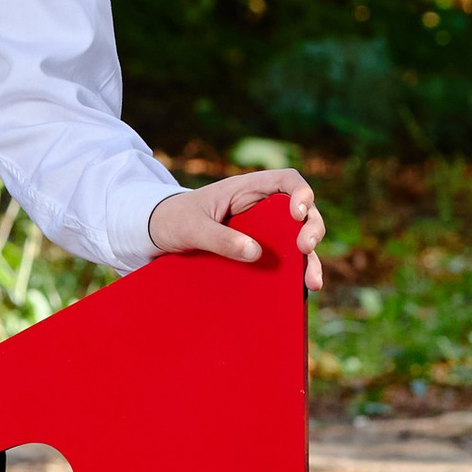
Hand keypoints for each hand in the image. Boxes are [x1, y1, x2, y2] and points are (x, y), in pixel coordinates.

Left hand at [147, 165, 326, 293]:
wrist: (159, 234)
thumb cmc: (175, 219)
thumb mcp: (192, 227)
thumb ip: (220, 238)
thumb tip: (255, 253)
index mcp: (246, 189)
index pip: (286, 180)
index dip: (301, 192)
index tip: (298, 213)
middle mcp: (262, 208)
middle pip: (303, 211)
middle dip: (312, 228)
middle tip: (306, 247)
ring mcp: (264, 231)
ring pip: (298, 239)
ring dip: (310, 259)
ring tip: (312, 283)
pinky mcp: (259, 250)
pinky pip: (284, 260)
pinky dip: (295, 273)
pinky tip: (303, 291)